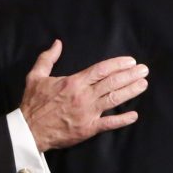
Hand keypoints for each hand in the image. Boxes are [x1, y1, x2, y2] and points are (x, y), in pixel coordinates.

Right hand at [20, 39, 147, 151]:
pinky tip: (134, 115)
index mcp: (74, 82)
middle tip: (144, 70)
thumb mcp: (36, 76)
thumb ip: (48, 58)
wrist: (29, 130)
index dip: (118, 64)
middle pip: (112, 83)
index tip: (130, 61)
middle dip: (130, 75)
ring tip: (143, 85)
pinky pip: (109, 124)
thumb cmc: (33, 103)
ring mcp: (88, 113)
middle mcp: (84, 96)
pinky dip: (122, 120)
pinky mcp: (88, 129)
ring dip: (131, 92)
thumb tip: (57, 43)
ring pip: (114, 99)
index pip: (101, 70)